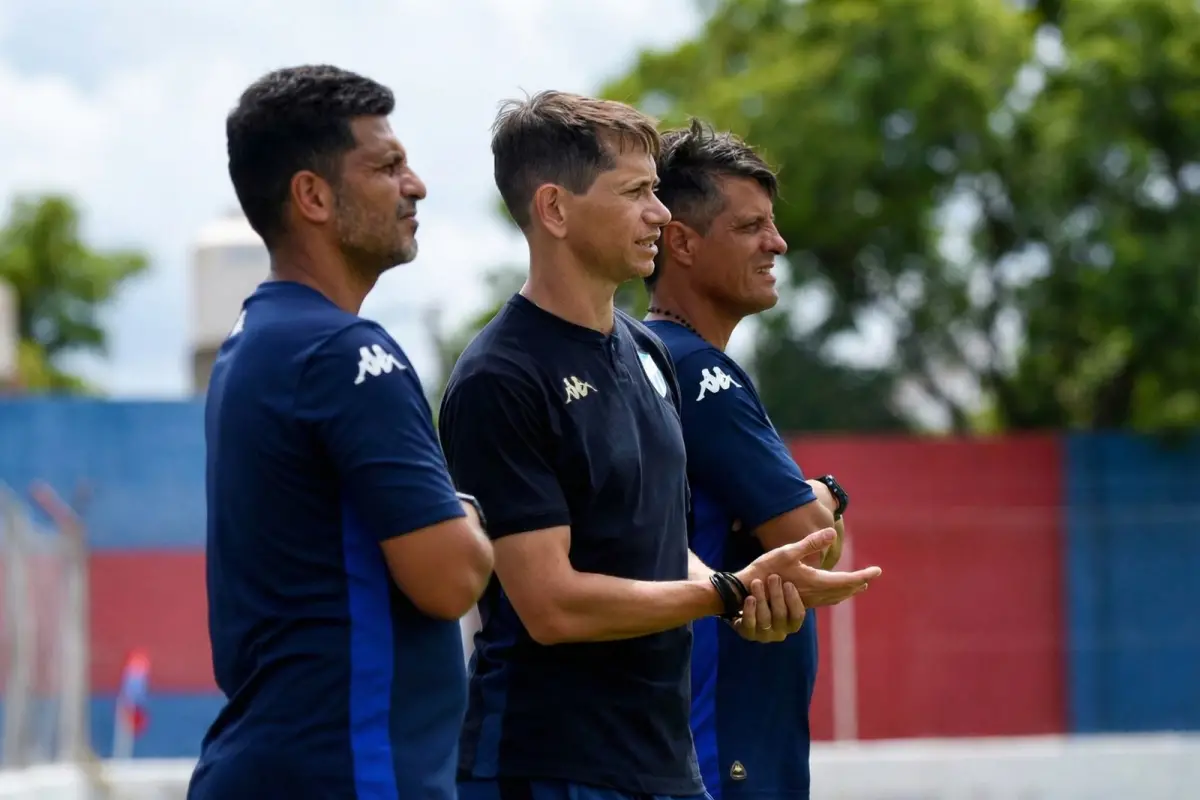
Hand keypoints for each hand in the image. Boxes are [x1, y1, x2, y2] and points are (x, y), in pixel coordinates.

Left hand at [729, 575, 805, 642]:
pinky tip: (749, 598)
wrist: (743, 599)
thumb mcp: (784, 582)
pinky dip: (749, 612)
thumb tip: (826, 557)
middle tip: (772, 577)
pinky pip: (749, 626)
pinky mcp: (748, 634)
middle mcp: (780, 631)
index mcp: (792, 622)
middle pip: (780, 616)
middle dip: (776, 595)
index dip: (793, 600)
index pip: (798, 615)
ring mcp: (764, 635)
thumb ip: (803, 572)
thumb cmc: (768, 590)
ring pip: (764, 620)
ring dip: (761, 599)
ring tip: (756, 582)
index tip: (788, 584)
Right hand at [737, 528, 879, 607]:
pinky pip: (825, 600)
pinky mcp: (800, 602)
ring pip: (835, 597)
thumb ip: (811, 543)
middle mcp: (815, 594)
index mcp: (816, 582)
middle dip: (858, 583)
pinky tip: (831, 591)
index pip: (847, 580)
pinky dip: (835, 594)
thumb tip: (832, 533)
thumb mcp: (788, 551)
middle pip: (844, 591)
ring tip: (857, 586)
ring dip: (848, 591)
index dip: (864, 575)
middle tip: (871, 576)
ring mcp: (807, 600)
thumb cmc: (766, 569)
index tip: (877, 571)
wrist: (747, 591)